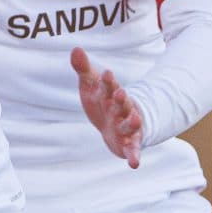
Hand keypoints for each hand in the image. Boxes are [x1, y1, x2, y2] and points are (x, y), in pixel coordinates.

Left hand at [71, 48, 143, 168]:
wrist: (111, 124)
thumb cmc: (101, 100)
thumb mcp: (90, 84)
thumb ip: (84, 68)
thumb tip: (75, 48)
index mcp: (111, 95)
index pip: (109, 86)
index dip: (108, 81)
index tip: (106, 74)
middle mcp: (121, 110)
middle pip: (122, 104)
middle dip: (122, 99)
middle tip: (121, 93)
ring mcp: (125, 126)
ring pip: (130, 124)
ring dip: (133, 122)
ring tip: (136, 119)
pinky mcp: (127, 143)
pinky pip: (132, 149)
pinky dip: (134, 155)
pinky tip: (134, 164)